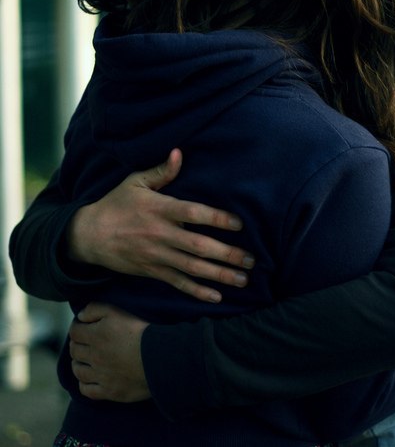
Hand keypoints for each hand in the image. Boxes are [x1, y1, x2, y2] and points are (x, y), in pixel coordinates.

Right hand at [66, 149, 254, 302]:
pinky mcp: (152, 271)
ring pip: (192, 268)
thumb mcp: (135, 183)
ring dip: (219, 275)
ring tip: (243, 279)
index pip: (193, 213)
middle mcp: (160, 234)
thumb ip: (161, 171)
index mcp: (159, 209)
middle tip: (251, 260)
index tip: (239, 224)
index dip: (217, 219)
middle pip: (198, 246)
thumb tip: (179, 153)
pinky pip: (178, 283)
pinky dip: (197, 291)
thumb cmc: (116, 204)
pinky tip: (217, 297)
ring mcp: (156, 256)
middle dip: (228, 254)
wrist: (88, 235)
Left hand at [69, 303, 149, 402]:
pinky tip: (90, 378)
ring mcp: (100, 376)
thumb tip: (80, 316)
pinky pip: (87, 390)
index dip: (76, 326)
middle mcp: (94, 357)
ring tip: (85, 359)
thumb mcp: (117, 311)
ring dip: (78, 363)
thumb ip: (95, 309)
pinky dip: (84, 384)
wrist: (159, 357)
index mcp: (96, 336)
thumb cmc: (140, 331)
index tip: (82, 325)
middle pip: (75, 351)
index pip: (74, 332)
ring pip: (78, 371)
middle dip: (77, 344)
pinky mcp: (109, 391)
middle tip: (84, 341)